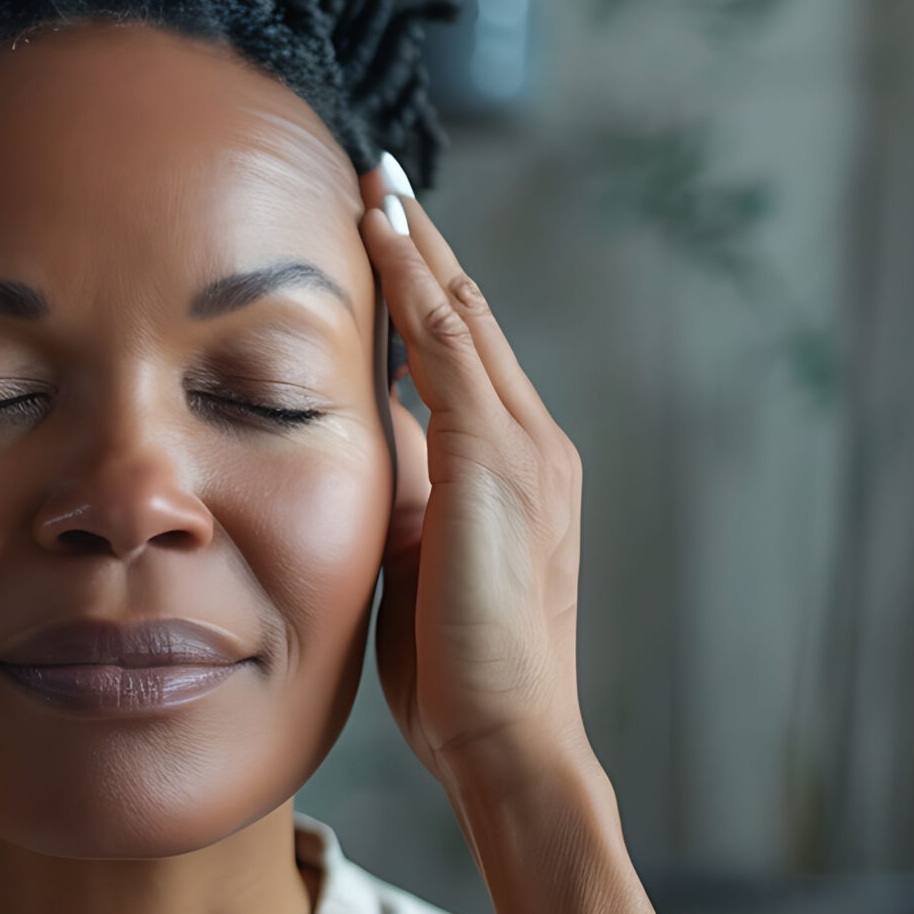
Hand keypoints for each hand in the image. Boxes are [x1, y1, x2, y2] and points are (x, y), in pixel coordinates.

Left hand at [358, 164, 588, 789]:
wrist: (510, 737)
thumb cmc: (459, 677)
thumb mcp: (423, 567)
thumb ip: (412, 501)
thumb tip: (378, 449)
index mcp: (522, 473)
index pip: (468, 358)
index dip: (430, 292)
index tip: (389, 236)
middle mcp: (537, 445)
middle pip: (471, 317)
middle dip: (425, 245)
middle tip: (381, 176)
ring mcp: (524, 447)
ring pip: (460, 315)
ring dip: (415, 244)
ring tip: (375, 181)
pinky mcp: (495, 458)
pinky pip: (446, 344)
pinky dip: (412, 281)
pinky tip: (379, 235)